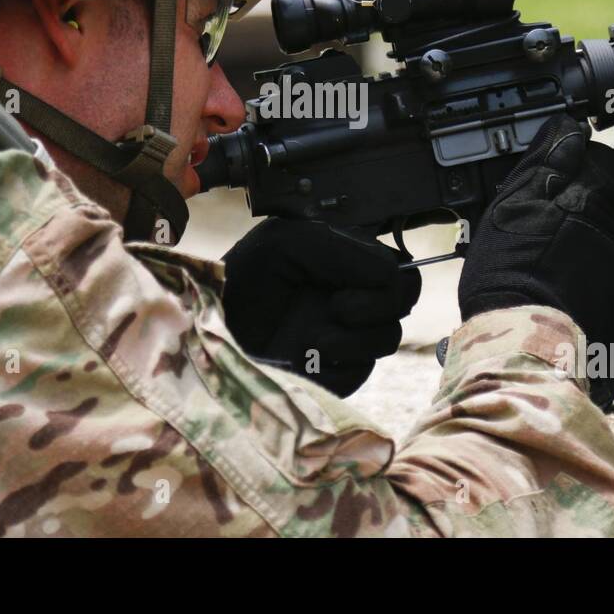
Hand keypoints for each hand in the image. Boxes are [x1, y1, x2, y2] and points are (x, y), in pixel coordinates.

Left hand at [222, 219, 421, 396]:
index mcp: (344, 260)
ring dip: (355, 337)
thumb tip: (389, 274)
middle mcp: (352, 294)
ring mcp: (347, 334)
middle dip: (381, 303)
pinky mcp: (337, 370)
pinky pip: (363, 368)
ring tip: (312, 338)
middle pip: (405, 296)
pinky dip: (338, 362)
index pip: (394, 263)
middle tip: (340, 308)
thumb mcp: (285, 243)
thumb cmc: (239, 280)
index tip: (343, 281)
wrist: (207, 334)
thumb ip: (340, 247)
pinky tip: (307, 357)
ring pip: (389, 335)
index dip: (381, 274)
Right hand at [458, 114, 613, 349]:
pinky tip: (584, 290)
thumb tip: (566, 127)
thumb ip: (545, 161)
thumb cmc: (509, 273)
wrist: (526, 344)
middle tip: (557, 224)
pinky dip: (611, 281)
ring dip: (602, 240)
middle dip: (592, 204)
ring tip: (567, 262)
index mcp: (594, 195)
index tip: (556, 185)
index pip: (601, 159)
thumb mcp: (511, 206)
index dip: (577, 169)